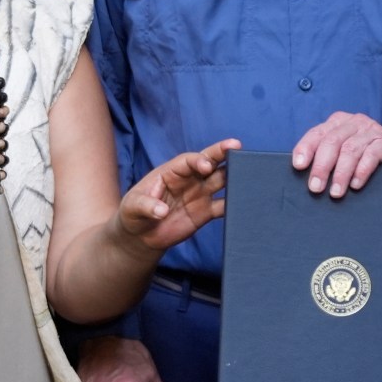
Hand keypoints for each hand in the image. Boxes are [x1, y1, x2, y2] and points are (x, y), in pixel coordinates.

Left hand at [118, 139, 237, 256]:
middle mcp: (189, 179)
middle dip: (223, 153)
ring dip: (234, 176)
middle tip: (237, 146)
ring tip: (249, 173)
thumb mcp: (132, 207)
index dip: (198, 160)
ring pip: (221, 180)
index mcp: (172, 171)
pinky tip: (245, 201)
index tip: (206, 166)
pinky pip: (224, 206)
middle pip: (210, 162)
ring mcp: (200, 194)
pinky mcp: (206, 212)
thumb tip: (161, 211)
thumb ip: (146, 206)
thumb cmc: (134, 214)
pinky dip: (235, 203)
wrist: (141, 235)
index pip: (188, 160)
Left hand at [291, 112, 381, 198]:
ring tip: (336, 193)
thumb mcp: (342, 152)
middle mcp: (354, 122)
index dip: (305, 149)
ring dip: (341, 173)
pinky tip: (356, 184)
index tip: (298, 166)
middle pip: (332, 142)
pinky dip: (362, 170)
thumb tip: (304, 176)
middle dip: (322, 166)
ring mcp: (372, 130)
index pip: (316, 134)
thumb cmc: (363, 155)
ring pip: (351, 149)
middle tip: (315, 188)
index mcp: (337, 122)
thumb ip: (325, 157)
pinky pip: (372, 154)